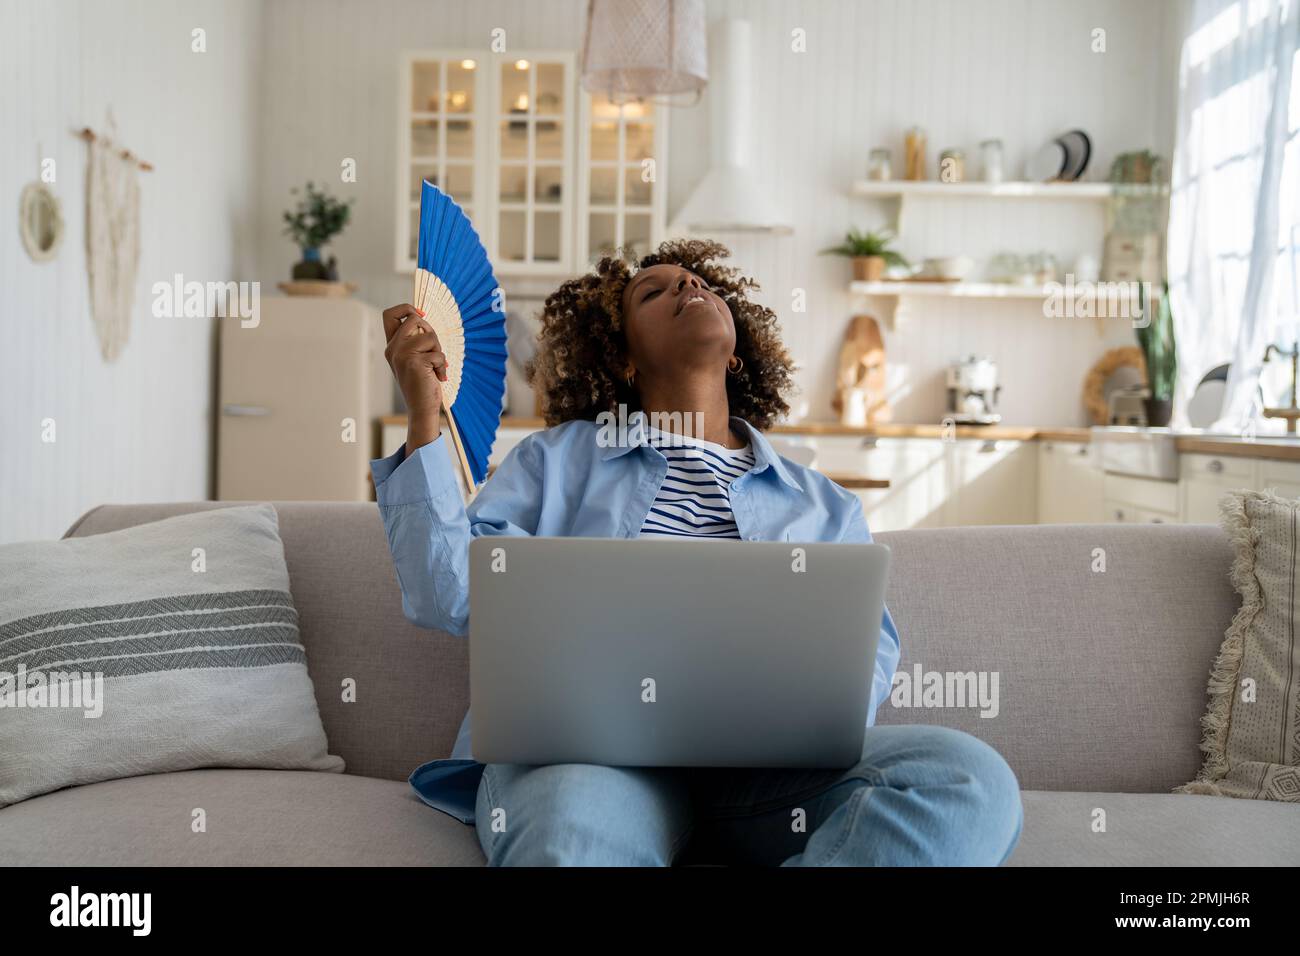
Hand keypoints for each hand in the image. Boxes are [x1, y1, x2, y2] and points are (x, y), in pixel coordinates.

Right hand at [383, 303, 446, 450]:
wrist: (421, 408)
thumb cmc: (422, 382)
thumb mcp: (415, 358)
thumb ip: (416, 340)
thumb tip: (423, 317)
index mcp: (391, 346)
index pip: (389, 314)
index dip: (406, 308)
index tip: (421, 315)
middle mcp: (393, 348)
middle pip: (415, 320)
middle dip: (431, 331)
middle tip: (434, 350)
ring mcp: (402, 355)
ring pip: (430, 336)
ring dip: (439, 351)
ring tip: (435, 367)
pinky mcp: (414, 362)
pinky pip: (438, 354)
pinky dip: (442, 366)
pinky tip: (437, 377)